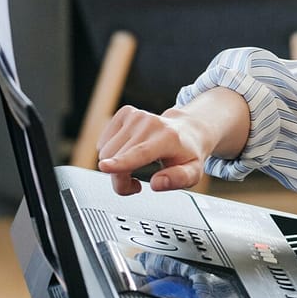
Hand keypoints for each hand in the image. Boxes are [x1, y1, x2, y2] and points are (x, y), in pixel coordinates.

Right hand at [96, 105, 210, 194]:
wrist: (188, 130)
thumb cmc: (187, 153)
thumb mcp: (193, 173)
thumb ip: (178, 179)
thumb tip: (157, 183)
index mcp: (169, 138)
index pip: (141, 152)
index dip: (121, 163)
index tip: (104, 167)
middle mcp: (151, 123)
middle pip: (117, 158)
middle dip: (120, 179)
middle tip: (135, 184)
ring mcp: (136, 116)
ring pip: (106, 152)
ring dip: (115, 167)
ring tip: (134, 167)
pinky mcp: (125, 113)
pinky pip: (103, 143)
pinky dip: (111, 154)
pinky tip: (128, 153)